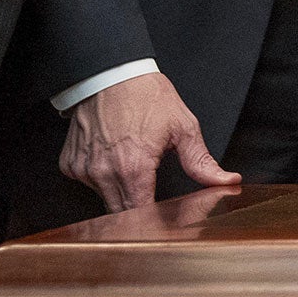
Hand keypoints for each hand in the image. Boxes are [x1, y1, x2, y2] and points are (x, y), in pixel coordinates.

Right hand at [60, 72, 239, 212]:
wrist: (110, 74)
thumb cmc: (146, 96)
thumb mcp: (183, 127)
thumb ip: (201, 162)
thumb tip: (227, 181)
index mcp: (134, 168)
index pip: (142, 215)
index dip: (156, 222)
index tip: (167, 221)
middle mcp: (104, 173)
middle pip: (122, 213)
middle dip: (139, 211)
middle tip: (152, 193)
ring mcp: (84, 170)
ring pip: (105, 200)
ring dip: (120, 192)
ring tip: (133, 166)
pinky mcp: (70, 164)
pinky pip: (88, 183)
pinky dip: (101, 178)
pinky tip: (113, 158)